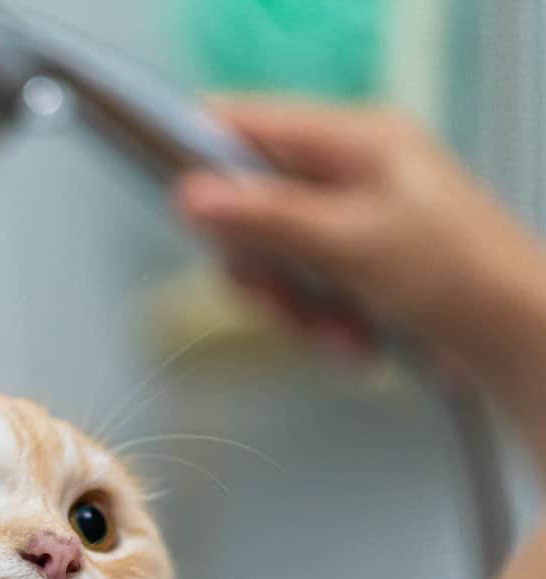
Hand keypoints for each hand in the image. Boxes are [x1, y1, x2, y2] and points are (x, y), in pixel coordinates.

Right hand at [176, 97, 545, 384]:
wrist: (514, 339)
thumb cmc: (451, 276)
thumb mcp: (345, 242)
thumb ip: (262, 217)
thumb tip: (187, 195)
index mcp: (351, 139)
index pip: (247, 123)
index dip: (201, 156)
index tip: (179, 204)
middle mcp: (346, 171)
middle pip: (247, 205)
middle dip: (260, 266)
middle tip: (279, 297)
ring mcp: (348, 218)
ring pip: (269, 258)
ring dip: (291, 307)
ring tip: (332, 331)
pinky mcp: (353, 263)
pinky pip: (299, 289)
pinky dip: (316, 322)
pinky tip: (351, 340)